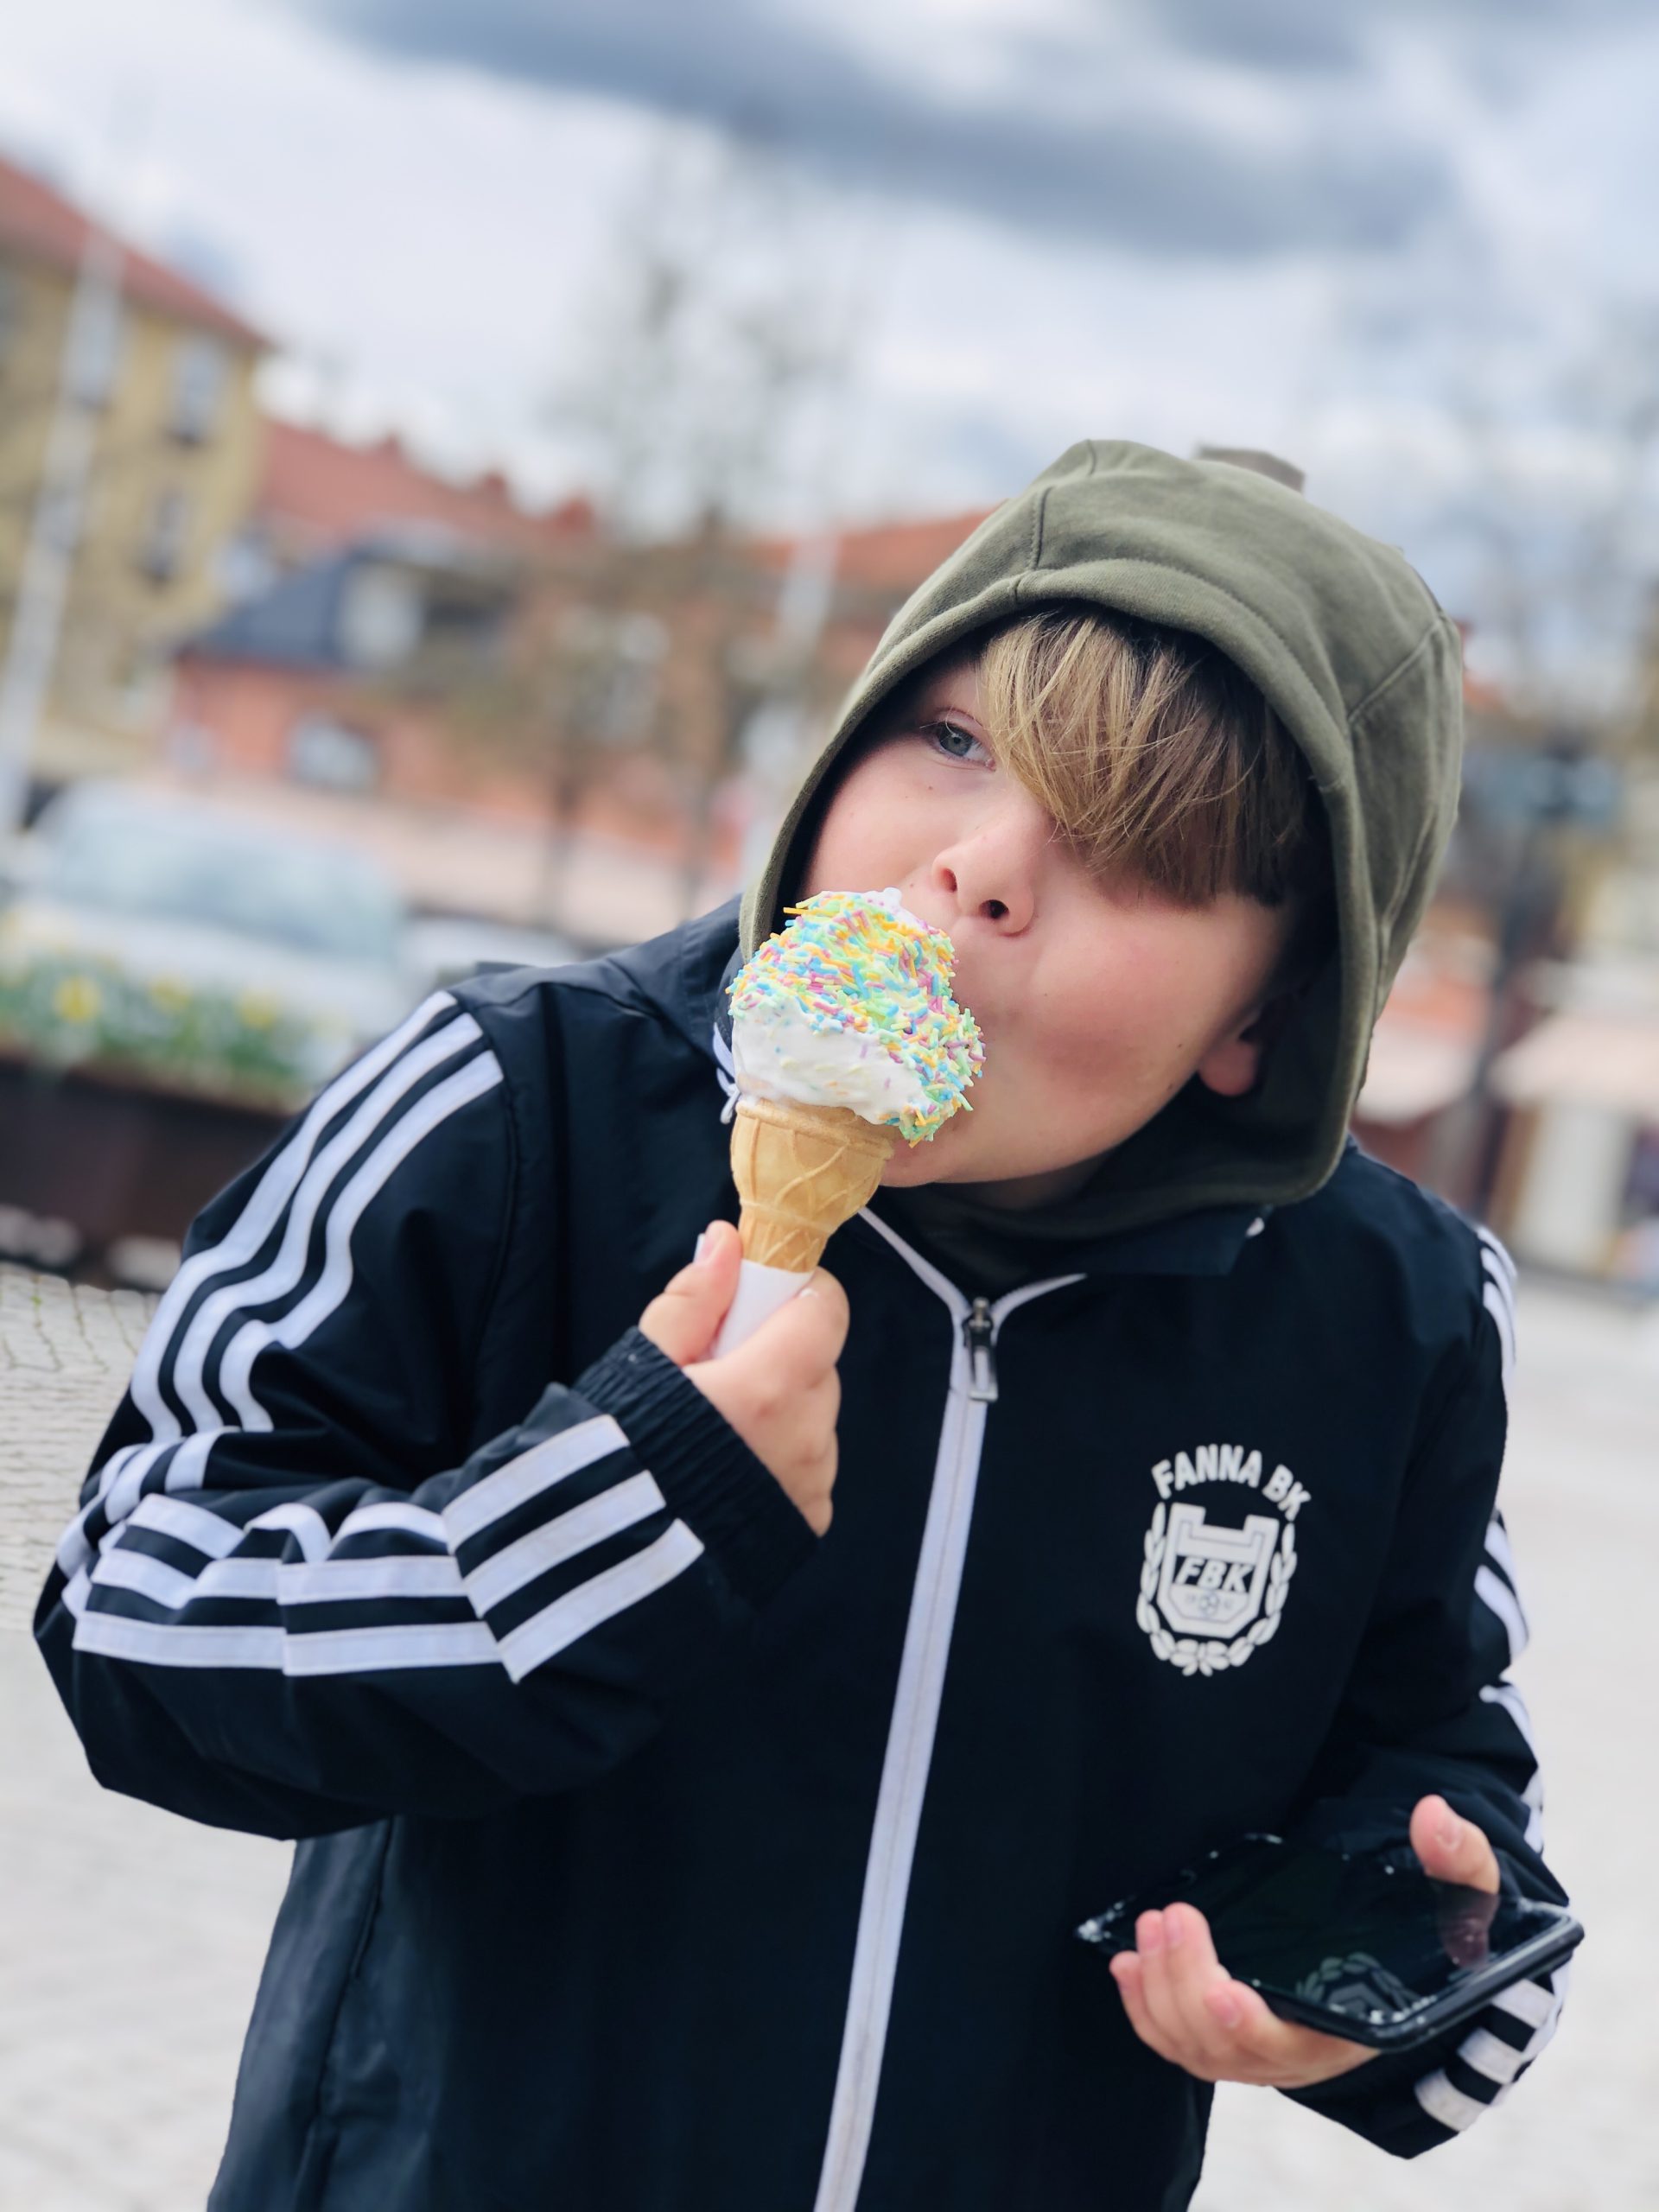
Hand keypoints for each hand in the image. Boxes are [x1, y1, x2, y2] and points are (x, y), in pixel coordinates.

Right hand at [638, 1220, 848, 1534]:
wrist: (617, 1560)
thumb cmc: (624, 1453)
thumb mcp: (645, 1363)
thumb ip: (695, 1300)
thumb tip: (728, 1242)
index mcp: (771, 1384)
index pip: (826, 1308)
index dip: (797, 1294)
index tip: (756, 1302)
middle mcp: (807, 1433)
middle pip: (817, 1364)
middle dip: (779, 1355)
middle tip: (719, 1373)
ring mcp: (813, 1481)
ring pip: (815, 1417)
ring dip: (781, 1410)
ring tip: (717, 1430)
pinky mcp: (811, 1518)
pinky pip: (811, 1467)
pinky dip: (781, 1458)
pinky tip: (730, 1469)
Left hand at [1108, 1796, 1501, 2088]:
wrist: (1414, 1952)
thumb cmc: (1438, 1928)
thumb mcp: (1463, 1893)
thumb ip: (1456, 1858)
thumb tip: (1433, 1815)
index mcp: (1354, 2029)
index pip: (1290, 2050)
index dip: (1248, 2028)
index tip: (1221, 1987)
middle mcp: (1302, 2052)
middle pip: (1224, 2048)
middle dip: (1186, 1986)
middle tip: (1171, 1916)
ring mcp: (1261, 2047)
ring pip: (1193, 2046)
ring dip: (1159, 1992)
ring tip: (1148, 1927)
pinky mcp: (1232, 2031)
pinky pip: (1178, 2038)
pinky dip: (1146, 2009)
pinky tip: (1127, 1962)